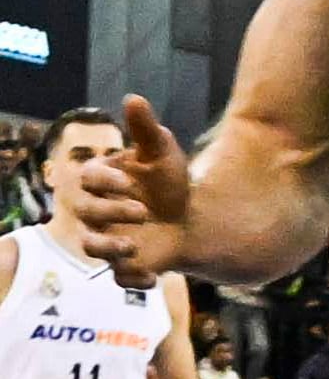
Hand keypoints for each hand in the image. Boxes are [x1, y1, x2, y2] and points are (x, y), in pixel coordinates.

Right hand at [67, 96, 193, 283]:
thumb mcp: (163, 153)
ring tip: (136, 247)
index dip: (105, 181)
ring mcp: (109, 239)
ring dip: (110, 249)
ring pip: (92, 248)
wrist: (193, 217)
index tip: (130, 182)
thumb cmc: (169, 182)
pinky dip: (133, 280)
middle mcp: (97, 211)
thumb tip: (133, 98)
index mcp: (101, 182)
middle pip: (85, 213)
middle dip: (109, 212)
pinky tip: (154, 276)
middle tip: (143, 211)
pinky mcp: (126, 264)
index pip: (87, 180)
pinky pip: (119, 278)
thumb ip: (146, 129)